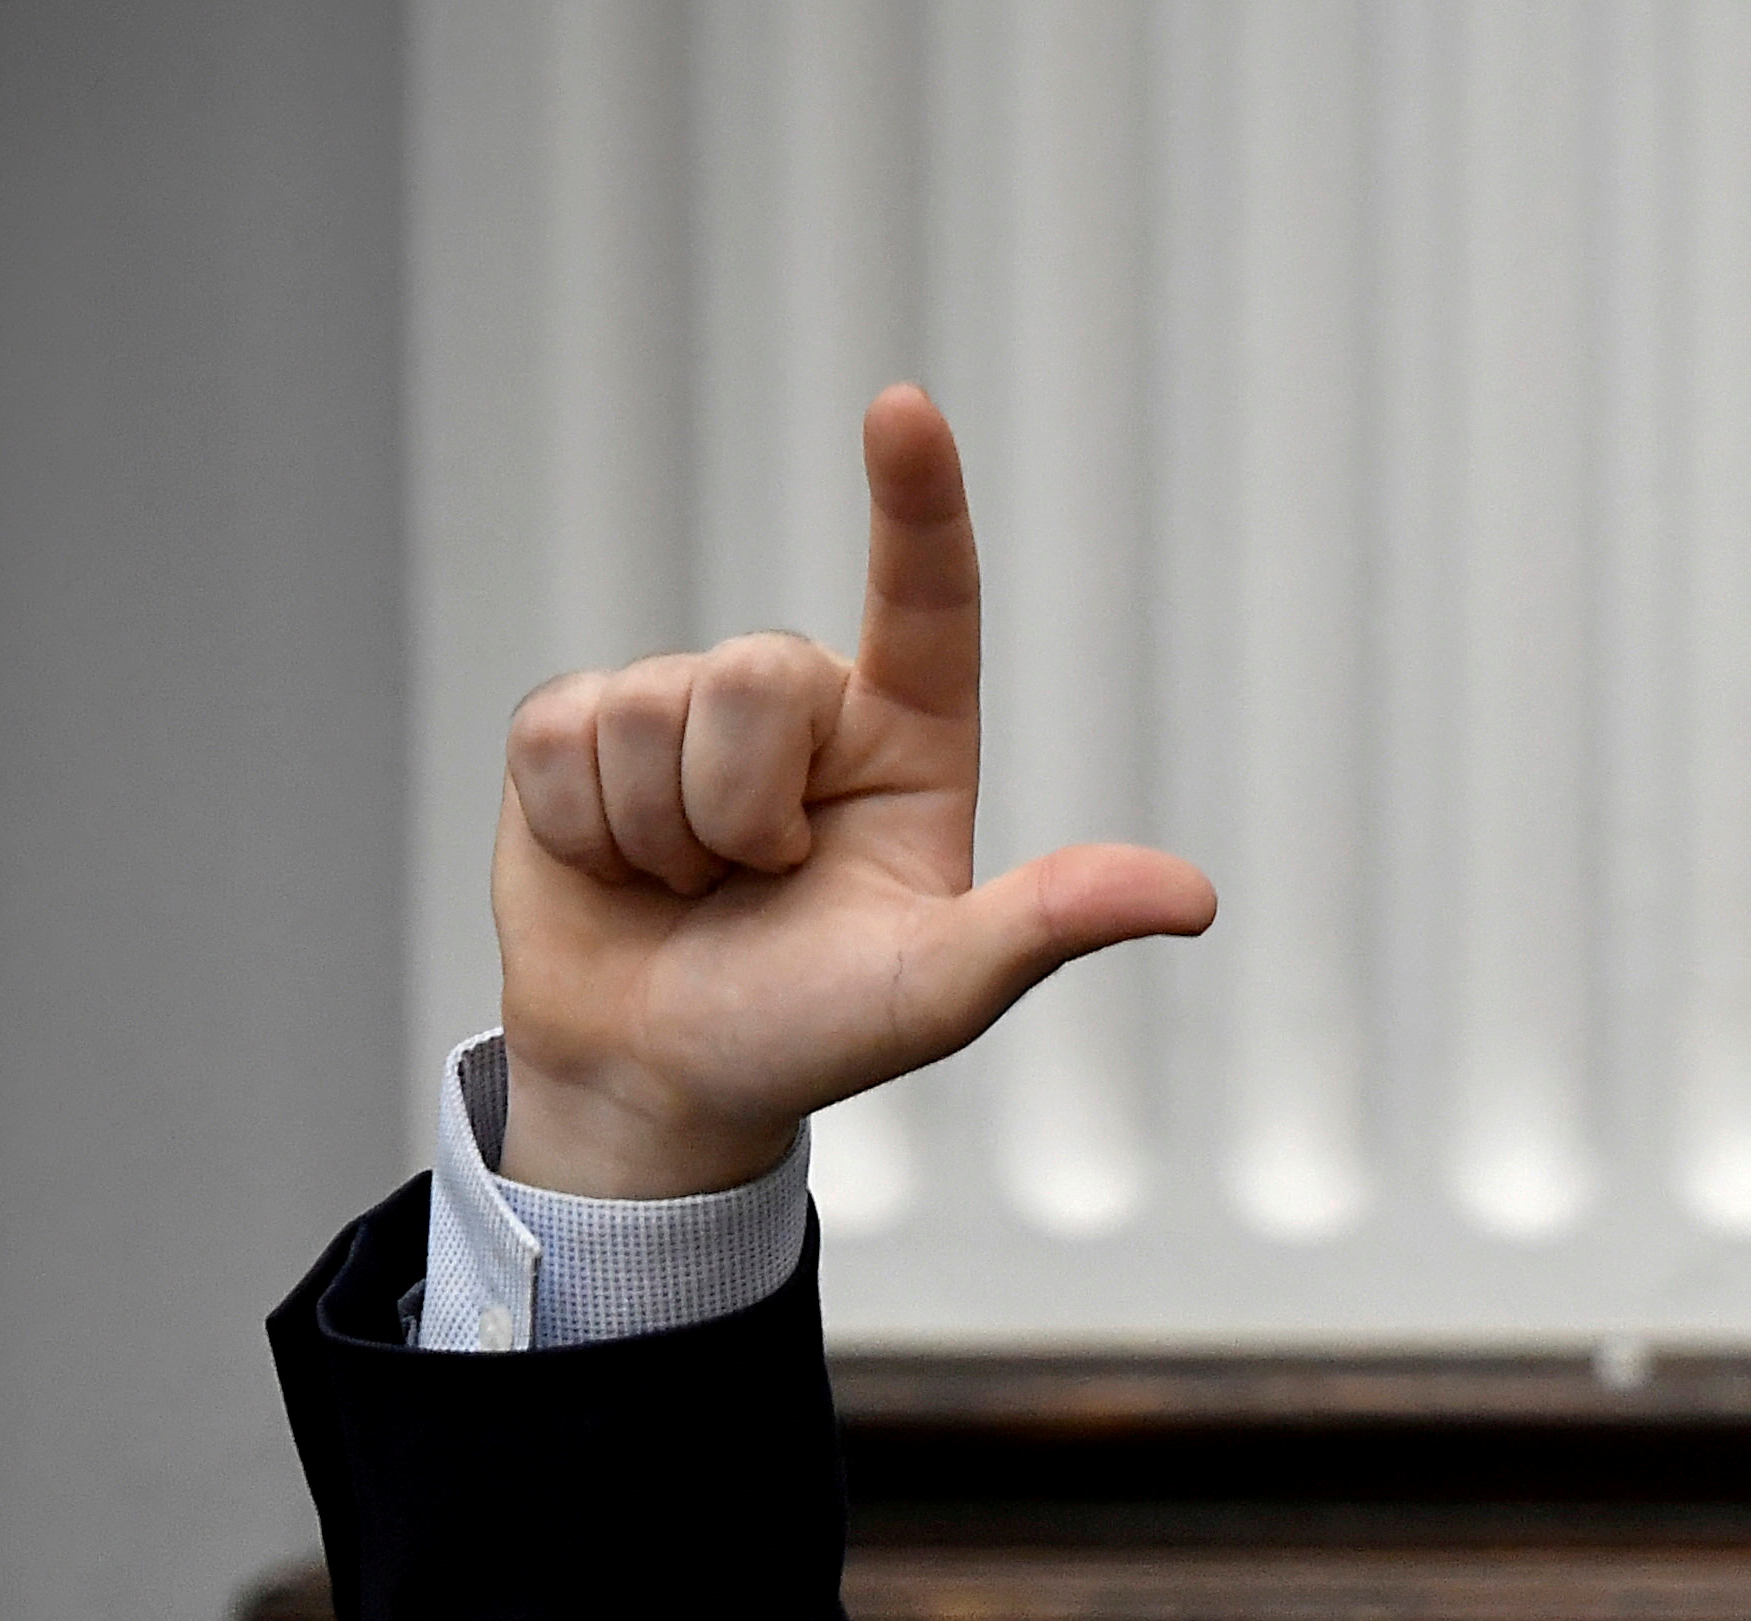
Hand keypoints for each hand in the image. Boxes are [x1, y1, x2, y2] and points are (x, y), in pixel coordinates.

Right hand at [488, 386, 1213, 1197]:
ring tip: (689, 888)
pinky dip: (582, 829)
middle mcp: (803, 707)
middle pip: (752, 672)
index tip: (904, 410)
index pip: (926, 601)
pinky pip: (558, 735)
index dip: (915, 503)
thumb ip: (1050, 926)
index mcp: (909, 743)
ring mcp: (684, 709)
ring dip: (660, 832)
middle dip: (739, 810)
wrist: (664, 1079)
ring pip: (650, 707)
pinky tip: (612, 868)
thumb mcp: (943, 989)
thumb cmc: (814, 1031)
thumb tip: (1193, 898)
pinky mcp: (573, 728)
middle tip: (755, 886)